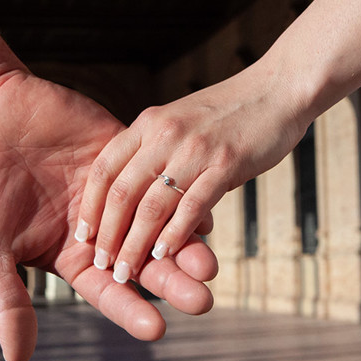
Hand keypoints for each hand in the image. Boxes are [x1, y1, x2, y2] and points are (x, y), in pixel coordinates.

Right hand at [0, 0, 216, 360]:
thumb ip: (8, 302)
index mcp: (72, 256)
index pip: (109, 291)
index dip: (131, 310)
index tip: (156, 329)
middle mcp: (102, 229)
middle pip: (145, 262)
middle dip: (174, 282)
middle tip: (204, 299)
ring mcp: (117, 191)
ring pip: (159, 221)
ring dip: (185, 242)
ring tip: (209, 262)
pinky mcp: (124, 153)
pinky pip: (157, 175)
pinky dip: (179, 192)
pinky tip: (203, 208)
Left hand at [76, 62, 310, 281]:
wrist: (278, 89)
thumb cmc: (230, 112)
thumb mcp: (180, 122)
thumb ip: (157, 152)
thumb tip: (137, 195)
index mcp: (149, 123)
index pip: (104, 167)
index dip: (90, 205)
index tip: (82, 234)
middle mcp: (165, 134)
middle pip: (121, 191)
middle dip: (108, 234)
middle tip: (101, 264)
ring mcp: (195, 149)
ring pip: (152, 205)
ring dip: (136, 244)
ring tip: (126, 271)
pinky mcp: (225, 164)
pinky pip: (192, 206)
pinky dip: (175, 235)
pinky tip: (165, 255)